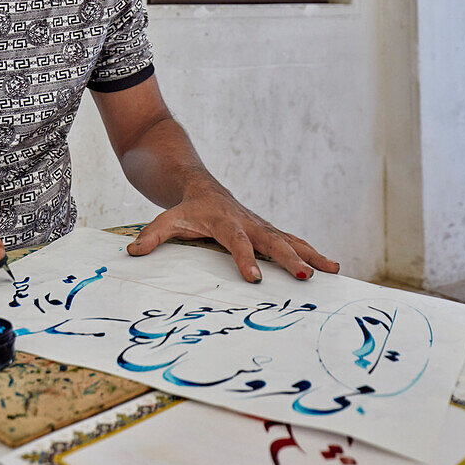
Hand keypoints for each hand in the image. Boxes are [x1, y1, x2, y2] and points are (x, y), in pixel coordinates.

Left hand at [126, 186, 338, 283]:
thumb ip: (153, 235)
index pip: (235, 241)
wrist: (200, 186)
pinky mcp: (269, 230)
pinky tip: (331, 267)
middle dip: (289, 258)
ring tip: (333, 270)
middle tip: (304, 276)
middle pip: (271, 240)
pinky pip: (293, 241)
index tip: (255, 278)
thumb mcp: (167, 218)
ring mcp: (261, 225)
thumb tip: (132, 251)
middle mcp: (248, 222)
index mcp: (224, 221)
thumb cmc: (186, 208)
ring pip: (289, 239)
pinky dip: (312, 252)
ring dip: (311, 254)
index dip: (245, 258)